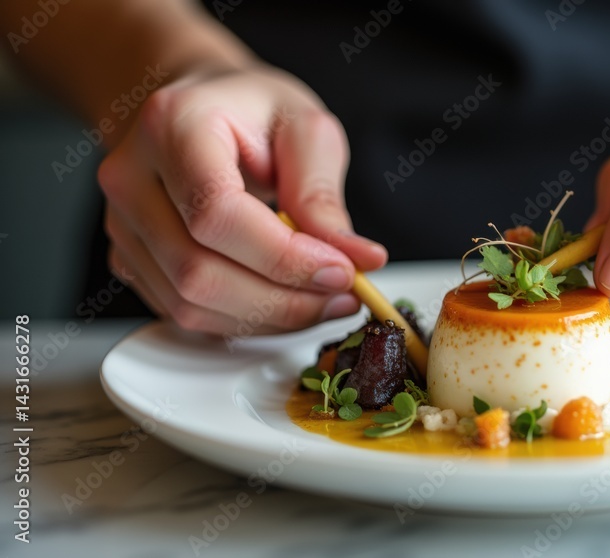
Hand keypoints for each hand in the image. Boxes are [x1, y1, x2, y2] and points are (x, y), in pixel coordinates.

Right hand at [99, 66, 386, 333]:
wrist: (202, 108)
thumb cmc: (252, 111)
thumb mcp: (305, 129)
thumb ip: (323, 195)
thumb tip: (357, 258)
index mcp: (173, 125)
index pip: (216, 214)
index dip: (284, 257)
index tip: (342, 270)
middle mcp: (132, 177)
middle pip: (197, 271)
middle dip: (283, 299)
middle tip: (344, 295)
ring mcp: (123, 224)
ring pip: (189, 304)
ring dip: (268, 318)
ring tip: (324, 300)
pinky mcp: (130, 260)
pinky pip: (184, 314)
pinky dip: (245, 321)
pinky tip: (286, 301)